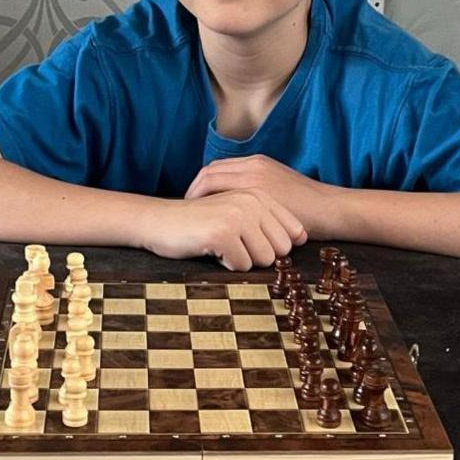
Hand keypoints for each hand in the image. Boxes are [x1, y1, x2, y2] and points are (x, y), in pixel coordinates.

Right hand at [138, 189, 307, 270]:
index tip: (255, 244)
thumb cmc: (200, 222)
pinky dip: (226, 264)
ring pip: (263, 259)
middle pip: (281, 249)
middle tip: (236, 245)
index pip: (293, 232)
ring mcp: (238, 215)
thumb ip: (267, 219)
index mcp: (259, 194)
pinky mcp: (223, 232)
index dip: (277, 247)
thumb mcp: (238, 212)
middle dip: (259, 255)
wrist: (159, 220)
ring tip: (224, 246)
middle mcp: (252, 201)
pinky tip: (212, 249)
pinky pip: (242, 265)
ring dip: (242, 260)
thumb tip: (300, 239)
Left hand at [184, 155, 341, 236]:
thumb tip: (236, 211)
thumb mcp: (279, 194)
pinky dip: (210, 206)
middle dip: (193, 190)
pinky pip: (223, 194)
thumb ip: (257, 195)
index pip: (217, 169)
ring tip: (192, 216)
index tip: (194, 202)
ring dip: (197, 197)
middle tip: (186, 209)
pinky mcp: (260, 194)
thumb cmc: (308, 209)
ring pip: (211, 180)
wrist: (332, 210)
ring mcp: (256, 178)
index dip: (200, 185)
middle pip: (209, 172)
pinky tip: (207, 221)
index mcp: (257, 164)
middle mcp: (253, 166)